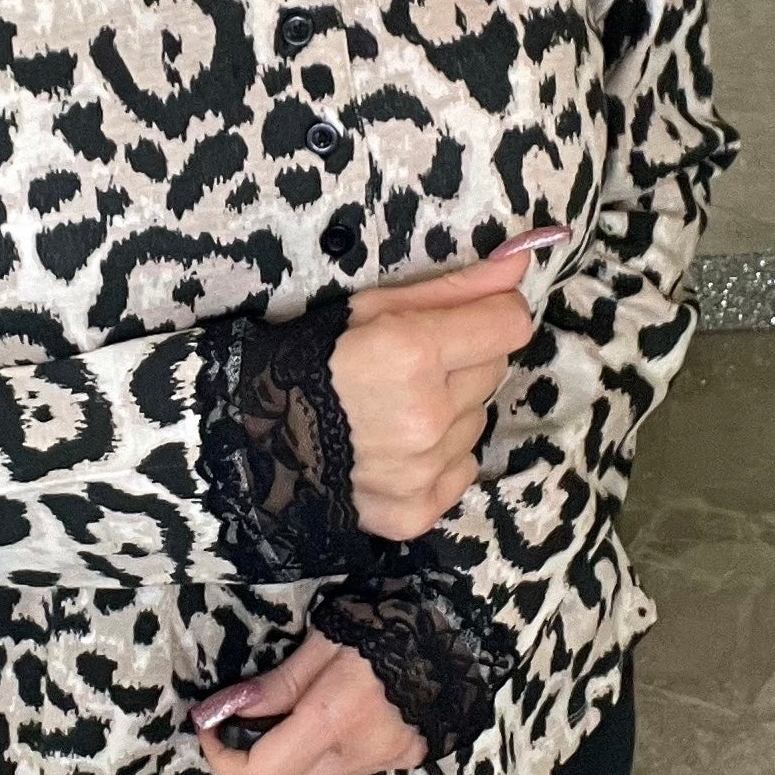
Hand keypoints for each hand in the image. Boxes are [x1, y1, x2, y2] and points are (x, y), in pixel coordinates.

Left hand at [189, 635, 422, 774]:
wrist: (465, 628)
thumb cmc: (389, 619)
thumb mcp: (325, 639)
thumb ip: (276, 683)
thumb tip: (225, 710)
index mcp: (335, 718)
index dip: (224, 758)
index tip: (210, 726)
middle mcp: (360, 753)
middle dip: (249, 762)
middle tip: (237, 723)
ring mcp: (385, 761)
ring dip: (287, 758)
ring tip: (285, 714)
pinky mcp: (404, 759)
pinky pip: (347, 769)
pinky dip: (323, 752)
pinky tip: (330, 718)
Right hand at [327, 233, 558, 539]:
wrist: (256, 436)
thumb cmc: (311, 359)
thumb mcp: (373, 307)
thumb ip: (454, 287)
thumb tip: (519, 264)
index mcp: (412, 353)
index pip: (509, 324)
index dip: (492, 315)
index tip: (470, 320)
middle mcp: (425, 415)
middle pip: (494, 371)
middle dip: (463, 362)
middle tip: (411, 367)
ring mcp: (422, 470)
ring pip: (477, 422)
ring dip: (450, 411)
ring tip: (396, 409)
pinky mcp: (415, 511)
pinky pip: (460, 472)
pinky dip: (438, 460)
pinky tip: (396, 449)